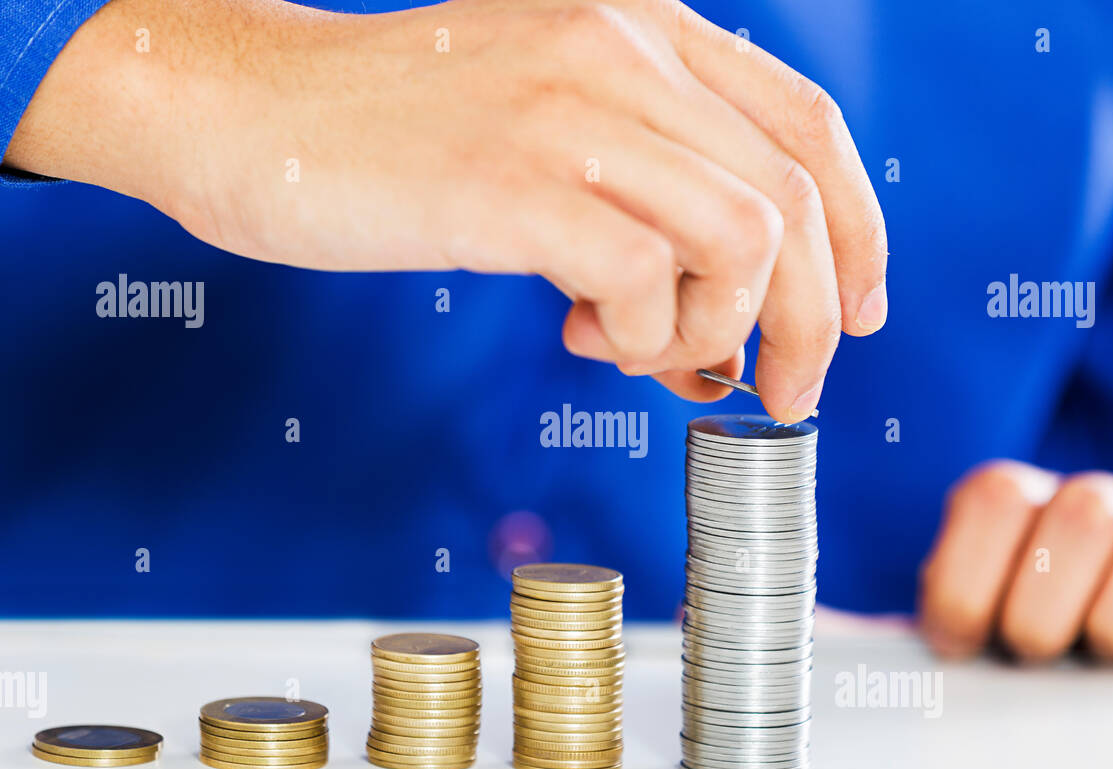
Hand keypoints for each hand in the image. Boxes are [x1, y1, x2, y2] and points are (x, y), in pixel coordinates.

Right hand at [5, 0, 886, 422]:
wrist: (255, 112)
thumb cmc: (400, 134)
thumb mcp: (553, 119)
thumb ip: (649, 182)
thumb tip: (730, 311)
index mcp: (645, 27)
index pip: (809, 130)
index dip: (857, 234)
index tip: (853, 316)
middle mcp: (624, 48)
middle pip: (795, 202)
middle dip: (810, 322)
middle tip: (779, 388)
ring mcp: (569, 110)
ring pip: (741, 243)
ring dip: (712, 333)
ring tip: (642, 349)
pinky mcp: (512, 182)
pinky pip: (643, 279)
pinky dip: (638, 335)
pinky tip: (580, 333)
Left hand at [918, 461, 1112, 662]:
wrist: (1096, 669)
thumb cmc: (1015, 658)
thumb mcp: (958, 635)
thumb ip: (906, 627)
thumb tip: (832, 640)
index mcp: (1017, 505)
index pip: (996, 496)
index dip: (968, 579)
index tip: (960, 647)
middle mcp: (1098, 501)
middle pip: (1082, 514)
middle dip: (1046, 612)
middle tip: (1037, 659)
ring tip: (1107, 660)